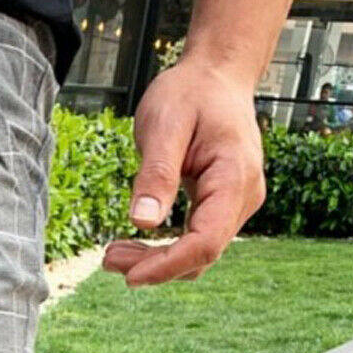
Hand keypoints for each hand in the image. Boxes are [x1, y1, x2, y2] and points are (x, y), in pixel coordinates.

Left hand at [103, 57, 264, 286]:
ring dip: (157, 262)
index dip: (168, 266)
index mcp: (235, 176)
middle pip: (201, 253)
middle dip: (155, 266)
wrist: (214, 75)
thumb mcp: (165, 124)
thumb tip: (143, 222)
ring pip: (198, 253)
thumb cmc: (189, 93)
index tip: (129, 277)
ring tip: (113, 255)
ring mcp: (237, 203)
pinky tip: (133, 246)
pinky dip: (164, 250)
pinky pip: (195, 240)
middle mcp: (244, 196)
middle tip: (108, 260)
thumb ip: (156, 173)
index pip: (206, 241)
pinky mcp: (222, 206)